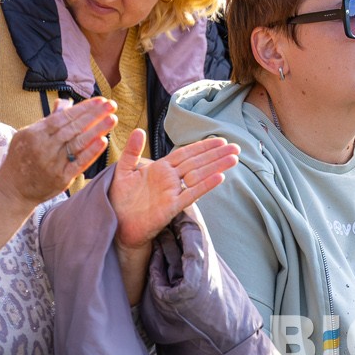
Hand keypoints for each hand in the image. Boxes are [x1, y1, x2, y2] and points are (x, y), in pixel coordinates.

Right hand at [0, 97, 116, 206]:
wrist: (13, 189)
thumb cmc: (22, 158)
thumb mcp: (28, 135)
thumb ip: (50, 120)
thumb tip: (65, 103)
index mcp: (35, 133)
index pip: (64, 117)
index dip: (83, 108)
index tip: (100, 100)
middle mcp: (44, 147)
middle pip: (73, 128)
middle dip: (94, 115)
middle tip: (111, 105)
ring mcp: (52, 163)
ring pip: (78, 143)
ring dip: (97, 130)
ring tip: (112, 119)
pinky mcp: (60, 178)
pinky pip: (78, 163)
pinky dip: (91, 152)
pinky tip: (103, 141)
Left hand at [109, 132, 238, 249]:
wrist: (118, 224)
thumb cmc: (120, 199)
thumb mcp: (123, 170)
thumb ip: (132, 151)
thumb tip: (139, 130)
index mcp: (161, 168)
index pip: (186, 154)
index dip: (203, 146)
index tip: (220, 140)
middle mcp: (169, 179)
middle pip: (197, 163)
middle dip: (216, 154)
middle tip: (236, 147)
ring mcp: (172, 192)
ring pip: (198, 176)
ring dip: (216, 166)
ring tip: (234, 159)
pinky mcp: (170, 207)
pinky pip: (190, 194)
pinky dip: (205, 186)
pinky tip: (220, 178)